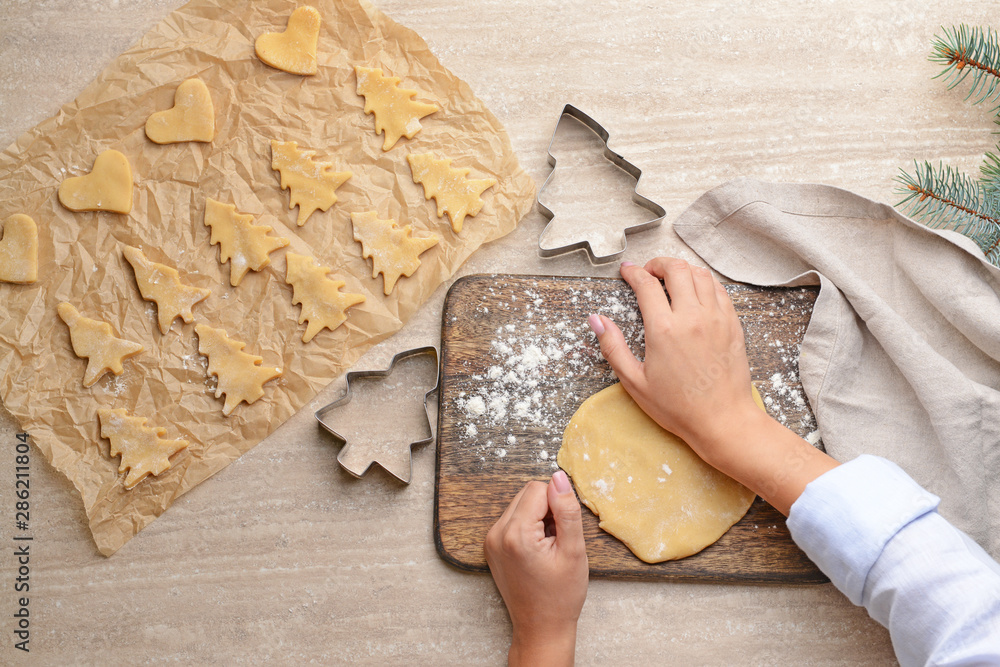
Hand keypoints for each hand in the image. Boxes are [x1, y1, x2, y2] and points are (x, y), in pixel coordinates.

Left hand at [484, 471, 588, 666]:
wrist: (541, 628)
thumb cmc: (560, 596)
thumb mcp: (573, 550)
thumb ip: (567, 510)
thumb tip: (559, 477)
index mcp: (515, 534)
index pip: (538, 488)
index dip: (558, 504)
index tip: (563, 530)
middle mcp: (496, 534)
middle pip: (527, 493)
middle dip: (547, 509)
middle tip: (557, 540)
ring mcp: (490, 540)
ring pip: (520, 504)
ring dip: (538, 517)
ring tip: (548, 547)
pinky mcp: (491, 545)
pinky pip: (512, 519)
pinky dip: (528, 527)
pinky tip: (538, 550)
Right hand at [589, 257, 838, 514]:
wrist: (722, 420)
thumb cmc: (677, 407)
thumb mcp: (634, 381)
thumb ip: (613, 347)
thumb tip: (596, 320)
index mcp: (664, 330)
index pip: (647, 284)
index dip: (633, 272)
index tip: (626, 271)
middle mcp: (692, 317)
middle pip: (676, 269)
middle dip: (658, 264)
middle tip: (648, 273)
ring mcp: (716, 318)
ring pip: (700, 274)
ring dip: (683, 270)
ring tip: (671, 280)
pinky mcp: (732, 324)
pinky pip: (719, 290)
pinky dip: (704, 282)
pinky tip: (695, 293)